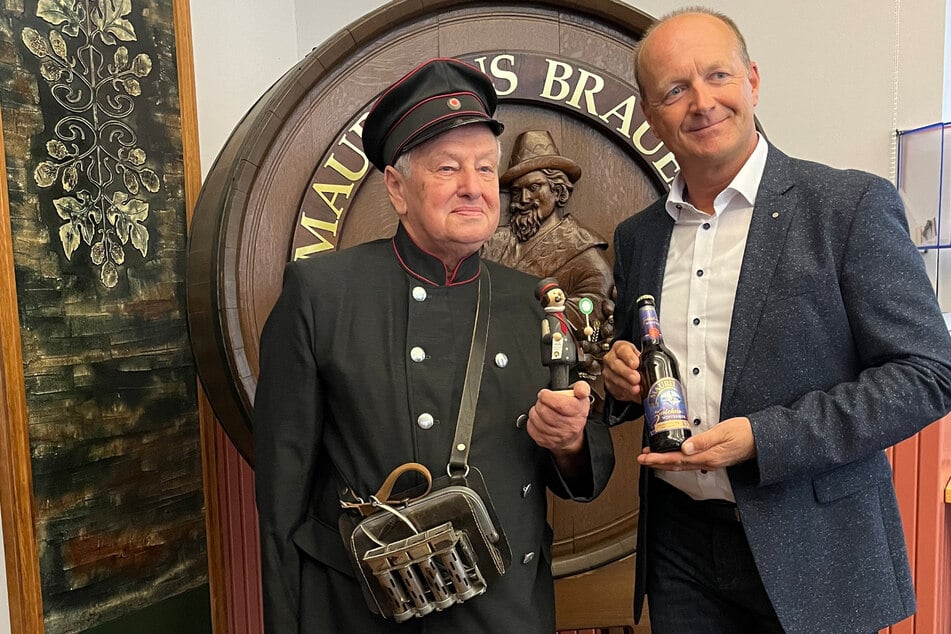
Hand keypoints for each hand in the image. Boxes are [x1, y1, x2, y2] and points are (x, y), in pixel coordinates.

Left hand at [527, 381, 590, 455]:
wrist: (573, 435)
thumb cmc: (575, 414)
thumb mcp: (582, 398)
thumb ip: (582, 388)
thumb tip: (580, 390)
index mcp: (577, 412)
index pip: (559, 404)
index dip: (547, 397)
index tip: (544, 394)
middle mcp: (569, 426)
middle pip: (545, 412)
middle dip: (540, 403)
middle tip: (542, 401)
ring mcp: (558, 436)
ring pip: (537, 420)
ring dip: (534, 412)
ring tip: (540, 409)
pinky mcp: (547, 441)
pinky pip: (532, 430)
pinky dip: (531, 422)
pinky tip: (538, 419)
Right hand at [603, 340, 642, 402]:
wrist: (628, 370)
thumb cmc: (635, 361)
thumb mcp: (641, 354)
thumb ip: (646, 355)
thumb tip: (654, 352)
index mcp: (620, 348)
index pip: (622, 350)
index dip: (629, 357)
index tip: (635, 364)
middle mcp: (611, 359)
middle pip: (616, 365)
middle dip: (627, 373)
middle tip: (636, 378)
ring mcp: (608, 372)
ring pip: (615, 379)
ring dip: (626, 385)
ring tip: (636, 389)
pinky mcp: (609, 384)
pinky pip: (615, 389)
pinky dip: (625, 393)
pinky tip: (633, 394)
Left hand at [637, 417, 755, 470]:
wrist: (761, 440)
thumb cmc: (745, 433)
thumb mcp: (723, 432)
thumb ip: (703, 440)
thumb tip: (685, 448)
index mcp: (708, 456)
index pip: (678, 459)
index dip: (660, 459)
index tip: (646, 457)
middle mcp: (708, 462)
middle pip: (677, 465)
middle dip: (657, 462)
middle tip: (642, 459)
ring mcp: (710, 462)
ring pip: (682, 465)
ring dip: (665, 462)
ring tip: (652, 458)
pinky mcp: (712, 459)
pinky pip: (690, 463)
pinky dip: (677, 460)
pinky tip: (672, 456)